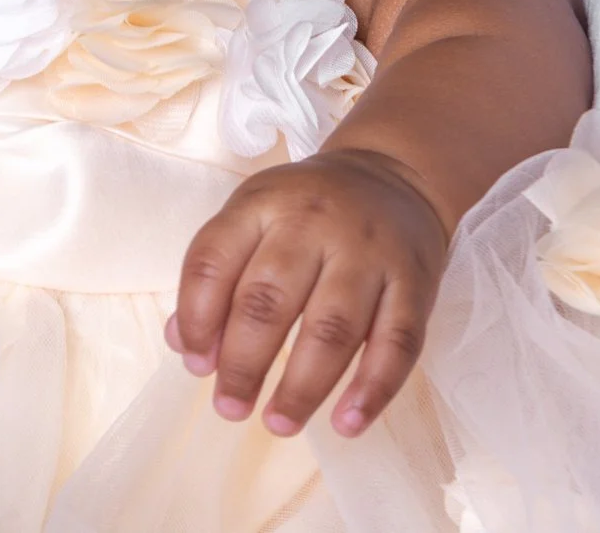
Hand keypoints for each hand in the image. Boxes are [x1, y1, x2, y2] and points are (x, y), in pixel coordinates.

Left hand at [168, 148, 448, 438]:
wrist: (394, 176)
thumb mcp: (252, 218)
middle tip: (229, 407)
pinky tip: (347, 423)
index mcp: (262, 204)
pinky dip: (372, 390)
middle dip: (243, 364)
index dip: (197, 318)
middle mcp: (313, 223)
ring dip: (302, 387)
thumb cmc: (307, 210)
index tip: (196, 365)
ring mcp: (368, 252)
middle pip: (269, 300)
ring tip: (278, 423)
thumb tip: (185, 344)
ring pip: (332, 328)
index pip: (214, 261)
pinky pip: (397, 343)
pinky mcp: (415, 281)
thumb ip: (215, 275)